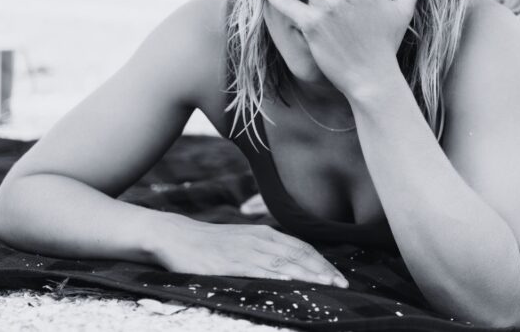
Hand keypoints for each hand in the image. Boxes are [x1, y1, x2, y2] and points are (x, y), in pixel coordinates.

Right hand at [152, 214, 347, 285]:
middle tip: (342, 284)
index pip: (302, 248)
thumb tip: (289, 266)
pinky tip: (291, 283)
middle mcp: (260, 239)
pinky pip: (258, 269)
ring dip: (308, 274)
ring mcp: (246, 250)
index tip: (338, 276)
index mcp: (266, 234)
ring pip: (284, 262)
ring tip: (326, 284)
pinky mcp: (230, 263)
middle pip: (299, 255)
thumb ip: (266, 251)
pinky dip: (277, 276)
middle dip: (322, 270)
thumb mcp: (244, 242)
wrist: (177, 236)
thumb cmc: (212, 243)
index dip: (322, 262)